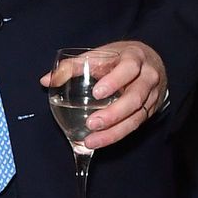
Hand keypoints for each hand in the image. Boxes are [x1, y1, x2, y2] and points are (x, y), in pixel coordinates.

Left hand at [39, 40, 165, 149]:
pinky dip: (117, 135)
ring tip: (92, 141)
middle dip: (113, 114)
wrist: (151, 61)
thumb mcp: (98, 55)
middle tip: (91, 124)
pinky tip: (101, 142)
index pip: (128, 69)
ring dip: (114, 132)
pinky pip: (135, 126)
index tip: (97, 93)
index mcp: (134, 58)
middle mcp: (147, 78)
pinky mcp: (150, 111)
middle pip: (135, 98)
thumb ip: (71, 66)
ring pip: (136, 117)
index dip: (114, 81)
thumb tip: (45, 81)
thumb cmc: (119, 58)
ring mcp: (152, 96)